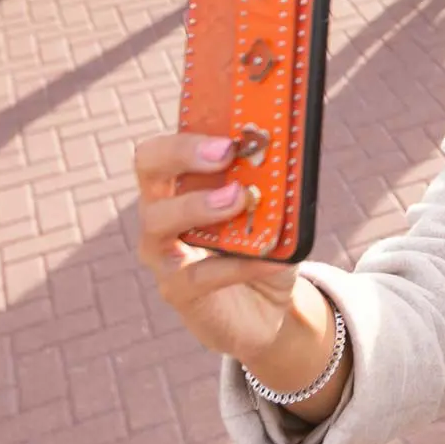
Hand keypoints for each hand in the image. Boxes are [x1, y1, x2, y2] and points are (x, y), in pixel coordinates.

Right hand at [133, 133, 302, 365]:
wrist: (269, 307)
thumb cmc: (265, 245)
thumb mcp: (275, 209)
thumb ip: (276, 181)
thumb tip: (294, 150)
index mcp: (180, 184)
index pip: (160, 150)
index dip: (185, 138)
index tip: (227, 136)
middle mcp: (161, 213)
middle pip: (149, 170)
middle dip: (184, 154)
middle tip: (226, 153)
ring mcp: (163, 253)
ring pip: (158, 222)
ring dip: (199, 205)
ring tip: (239, 199)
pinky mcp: (178, 291)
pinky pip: (200, 275)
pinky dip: (239, 264)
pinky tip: (271, 258)